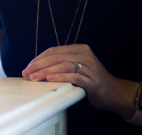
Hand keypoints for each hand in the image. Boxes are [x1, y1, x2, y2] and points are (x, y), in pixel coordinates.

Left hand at [22, 44, 138, 116]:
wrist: (113, 92)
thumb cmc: (91, 79)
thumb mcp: (76, 66)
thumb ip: (61, 63)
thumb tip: (36, 67)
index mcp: (79, 49)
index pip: (53, 50)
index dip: (38, 59)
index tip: (28, 67)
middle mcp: (85, 55)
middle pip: (56, 57)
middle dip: (39, 65)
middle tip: (27, 73)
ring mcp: (90, 67)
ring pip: (63, 66)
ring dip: (46, 72)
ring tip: (35, 77)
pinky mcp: (93, 81)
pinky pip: (74, 77)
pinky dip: (60, 77)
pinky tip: (50, 80)